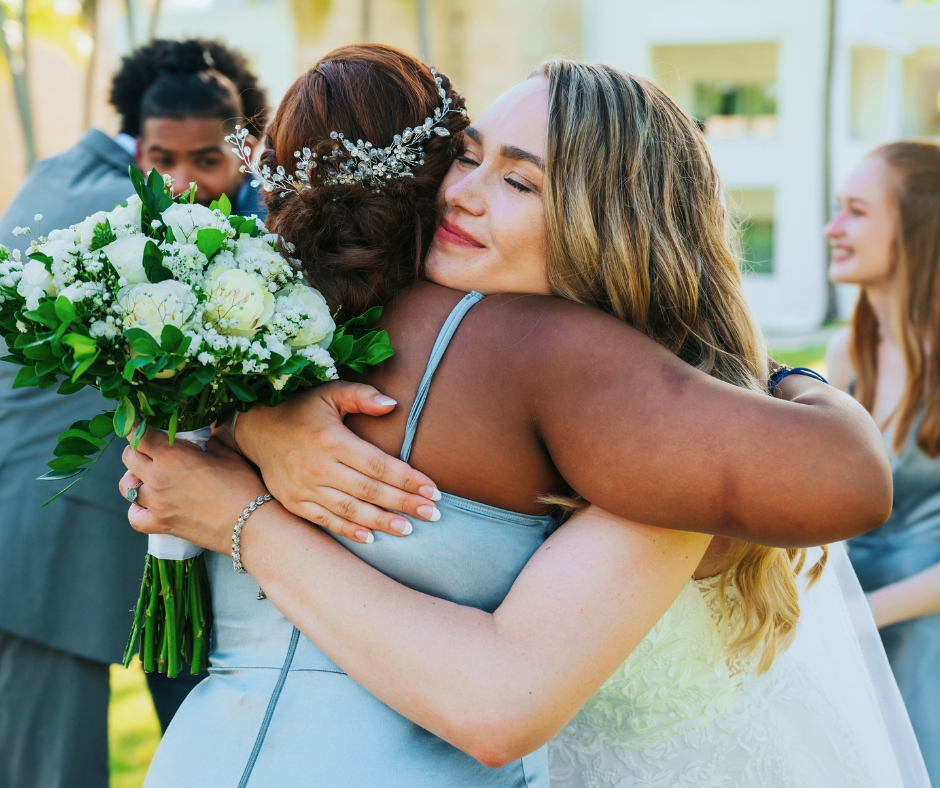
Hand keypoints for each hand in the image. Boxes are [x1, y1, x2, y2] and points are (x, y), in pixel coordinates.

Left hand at [119, 430, 267, 554]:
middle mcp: (157, 477)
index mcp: (172, 455)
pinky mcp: (161, 525)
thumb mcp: (227, 455)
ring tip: (148, 477)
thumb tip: (202, 441)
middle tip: (152, 450)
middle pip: (128, 457)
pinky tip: (148, 505)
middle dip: (137, 450)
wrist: (249, 524)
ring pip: (126, 486)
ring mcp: (156, 503)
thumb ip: (208, 444)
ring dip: (135, 478)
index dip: (138, 427)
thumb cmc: (243, 487)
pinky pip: (134, 516)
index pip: (139, 434)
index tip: (141, 425)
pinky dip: (137, 509)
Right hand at [230, 382, 441, 543]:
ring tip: (408, 529)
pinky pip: (325, 521)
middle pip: (369, 491)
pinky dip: (349, 530)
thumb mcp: (329, 392)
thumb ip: (361, 396)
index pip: (378, 464)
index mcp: (331, 440)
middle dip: (404, 503)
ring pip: (349, 510)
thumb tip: (393, 405)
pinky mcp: (293, 502)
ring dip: (381, 521)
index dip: (407, 479)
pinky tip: (371, 537)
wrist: (254, 428)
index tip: (433, 489)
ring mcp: (304, 488)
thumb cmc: (300, 408)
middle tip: (432, 514)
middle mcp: (317, 467)